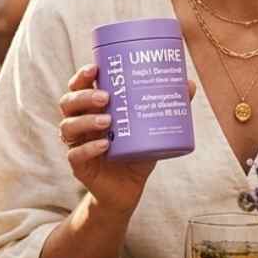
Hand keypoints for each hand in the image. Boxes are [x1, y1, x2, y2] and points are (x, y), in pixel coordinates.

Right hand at [58, 64, 194, 217]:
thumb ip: (167, 106)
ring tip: (109, 121)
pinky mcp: (79, 166)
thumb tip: (189, 84)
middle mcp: (80, 123)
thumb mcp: (152, 127)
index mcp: (93, 108)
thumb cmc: (138, 150)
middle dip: (84, 96)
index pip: (78, 86)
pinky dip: (89, 148)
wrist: (129, 188)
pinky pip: (75, 154)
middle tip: (107, 97)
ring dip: (86, 121)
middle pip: (68, 103)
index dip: (81, 76)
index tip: (95, 68)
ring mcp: (77, 144)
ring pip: (67, 127)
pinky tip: (105, 145)